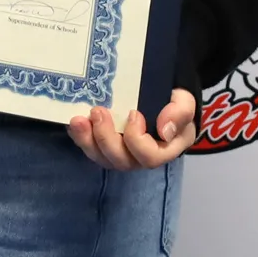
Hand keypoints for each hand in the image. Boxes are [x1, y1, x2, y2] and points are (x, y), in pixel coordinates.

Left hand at [67, 89, 196, 169]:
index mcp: (164, 150)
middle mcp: (140, 157)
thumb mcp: (184, 101)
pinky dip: (79, 136)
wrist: (161, 95)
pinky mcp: (104, 144)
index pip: (149, 157)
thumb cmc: (173, 101)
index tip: (133, 113)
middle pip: (121, 160)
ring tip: (78, 120)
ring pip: (101, 157)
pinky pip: (89, 148)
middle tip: (98, 111)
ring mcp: (120, 152)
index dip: (137, 139)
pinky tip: (73, 123)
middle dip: (106, 138)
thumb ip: (180, 112)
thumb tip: (165, 130)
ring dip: (87, 140)